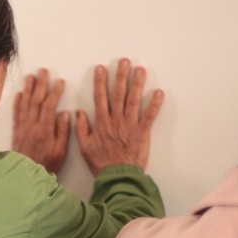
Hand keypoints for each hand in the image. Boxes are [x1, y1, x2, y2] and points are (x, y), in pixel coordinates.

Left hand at [12, 68, 68, 172]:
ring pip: (25, 104)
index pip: (49, 105)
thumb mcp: (60, 151)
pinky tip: (19, 94)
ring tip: (30, 77)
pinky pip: (16, 113)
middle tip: (43, 71)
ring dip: (28, 89)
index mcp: (44, 129)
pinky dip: (17, 102)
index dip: (55, 92)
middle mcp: (32, 125)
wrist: (25, 175)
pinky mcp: (16, 131)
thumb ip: (62, 132)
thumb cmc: (46, 165)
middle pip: (36, 100)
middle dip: (40, 84)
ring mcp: (22, 127)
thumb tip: (65, 114)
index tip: (59, 82)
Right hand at [76, 58, 163, 174]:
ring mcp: (130, 125)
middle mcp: (116, 120)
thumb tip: (79, 112)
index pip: (100, 97)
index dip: (101, 82)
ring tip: (140, 70)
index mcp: (102, 122)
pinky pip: (150, 115)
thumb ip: (81, 128)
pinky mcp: (143, 132)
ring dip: (137, 84)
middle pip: (119, 93)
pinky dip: (155, 104)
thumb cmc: (101, 163)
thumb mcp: (84, 147)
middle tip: (124, 61)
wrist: (117, 176)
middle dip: (121, 76)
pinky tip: (159, 92)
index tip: (101, 68)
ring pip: (134, 100)